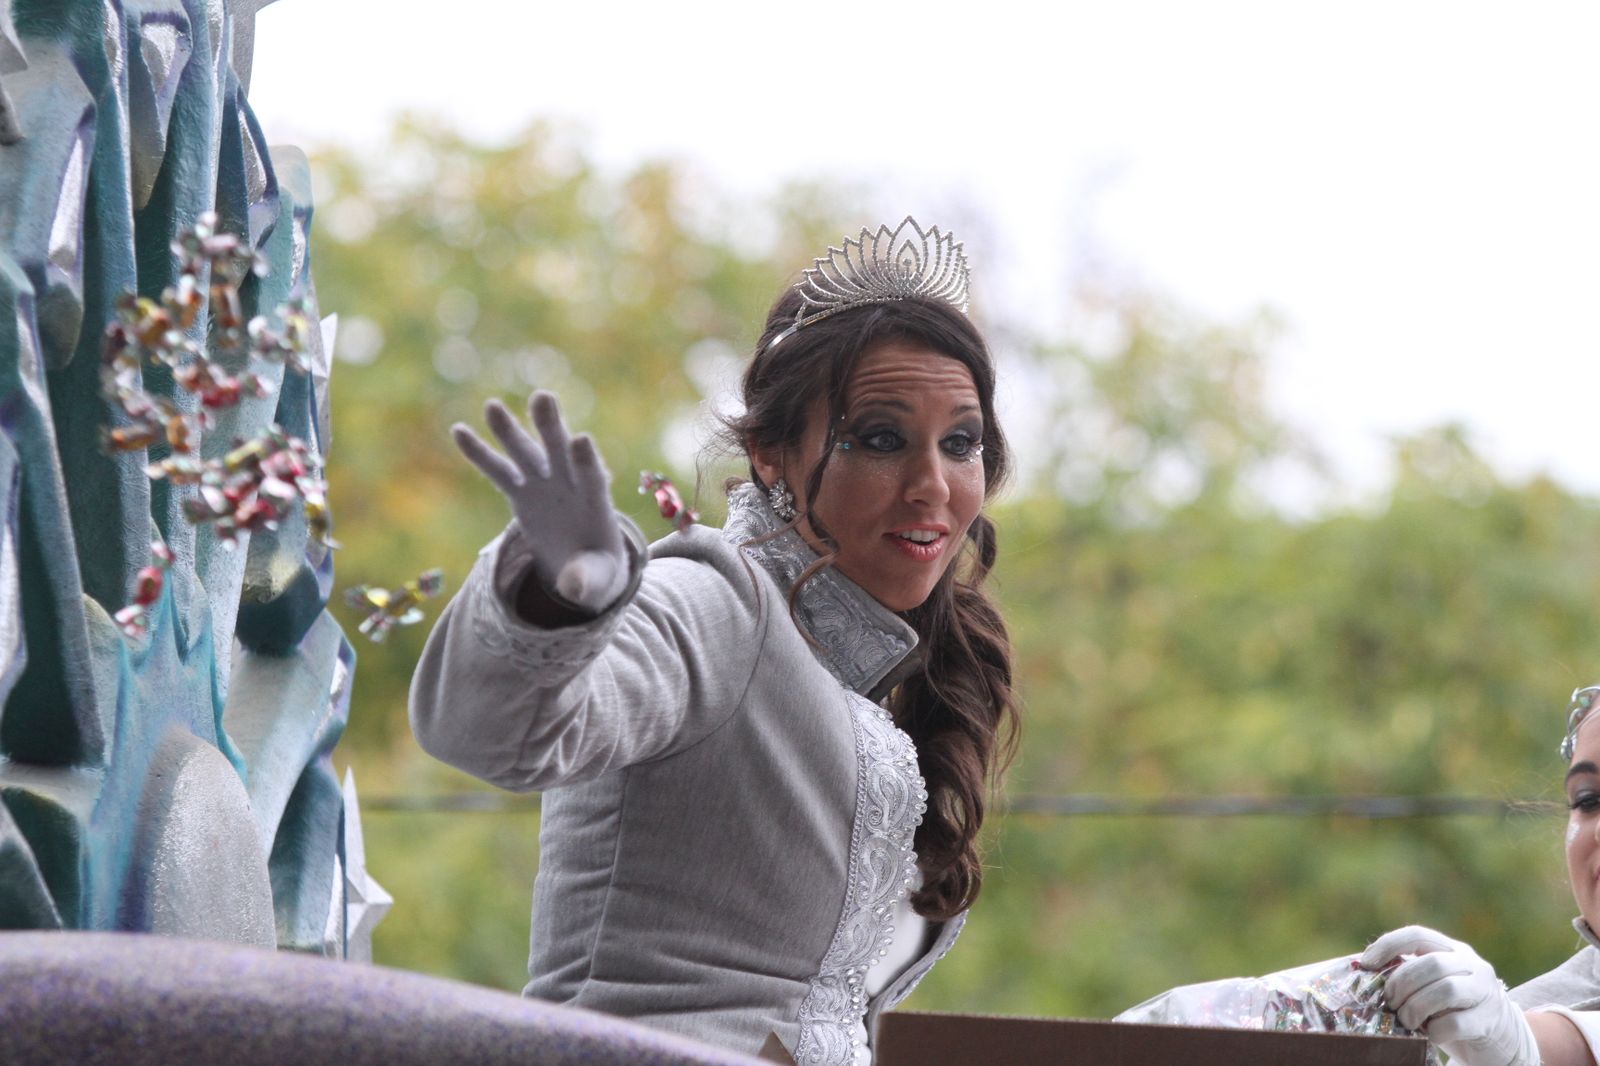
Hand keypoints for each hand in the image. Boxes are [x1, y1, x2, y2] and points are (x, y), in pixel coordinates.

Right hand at [451, 390, 627, 612]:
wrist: (584, 568)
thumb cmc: (597, 573)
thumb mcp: (598, 582)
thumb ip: (586, 580)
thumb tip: (571, 588)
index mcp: (596, 505)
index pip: (593, 478)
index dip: (587, 461)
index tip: (581, 440)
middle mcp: (570, 486)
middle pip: (560, 452)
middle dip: (551, 427)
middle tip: (543, 398)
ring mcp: (545, 485)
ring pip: (527, 454)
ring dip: (511, 431)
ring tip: (491, 406)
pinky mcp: (523, 493)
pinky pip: (498, 472)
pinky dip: (480, 454)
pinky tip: (459, 431)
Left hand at [1360, 925, 1539, 1065]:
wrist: (1501, 1038)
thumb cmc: (1453, 1009)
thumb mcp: (1432, 985)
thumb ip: (1409, 975)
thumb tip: (1362, 970)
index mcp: (1453, 950)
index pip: (1418, 934)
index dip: (1388, 945)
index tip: (1367, 964)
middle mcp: (1472, 965)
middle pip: (1431, 964)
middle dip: (1402, 984)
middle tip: (1390, 1003)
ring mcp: (1484, 992)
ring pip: (1446, 990)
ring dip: (1416, 1007)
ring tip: (1407, 1021)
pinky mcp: (1489, 1021)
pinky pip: (1456, 1023)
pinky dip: (1434, 1030)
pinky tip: (1429, 1034)